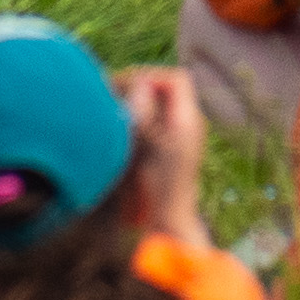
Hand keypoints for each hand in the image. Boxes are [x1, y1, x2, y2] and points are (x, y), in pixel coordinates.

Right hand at [115, 66, 216, 249]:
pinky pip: (153, 122)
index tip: (123, 85)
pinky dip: (136, 119)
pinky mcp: (168, 150)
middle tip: (111, 95)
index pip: (175, 79)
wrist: (168, 223)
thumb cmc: (157, 188)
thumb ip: (143, 112)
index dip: (149, 76)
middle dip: (138, 88)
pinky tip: (118, 129)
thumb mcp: (147, 146)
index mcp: (187, 121)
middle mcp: (187, 125)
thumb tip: (138, 83)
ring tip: (112, 110)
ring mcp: (179, 138)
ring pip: (157, 105)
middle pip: (166, 90)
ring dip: (134, 103)